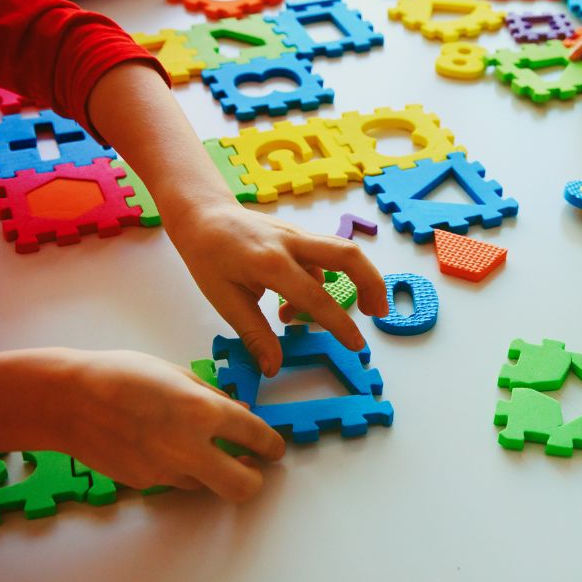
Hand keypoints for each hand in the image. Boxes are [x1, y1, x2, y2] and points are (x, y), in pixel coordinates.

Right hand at [36, 348, 284, 501]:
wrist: (67, 400)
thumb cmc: (121, 375)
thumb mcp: (177, 374)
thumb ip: (213, 397)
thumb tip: (241, 411)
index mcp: (203, 412)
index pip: (257, 437)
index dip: (273, 445)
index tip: (275, 448)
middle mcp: (189, 448)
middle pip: (244, 486)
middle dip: (255, 479)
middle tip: (253, 467)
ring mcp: (166, 471)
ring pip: (207, 485)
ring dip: (212, 472)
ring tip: (197, 447)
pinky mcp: (145, 484)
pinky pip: (175, 482)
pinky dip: (179, 470)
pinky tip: (161, 447)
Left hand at [162, 202, 388, 376]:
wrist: (203, 214)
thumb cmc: (208, 257)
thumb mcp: (225, 300)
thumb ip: (255, 334)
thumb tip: (273, 367)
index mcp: (271, 263)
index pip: (315, 297)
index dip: (339, 324)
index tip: (356, 345)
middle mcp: (292, 244)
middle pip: (348, 256)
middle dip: (372, 284)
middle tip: (378, 314)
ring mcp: (299, 236)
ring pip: (343, 251)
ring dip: (361, 278)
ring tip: (362, 310)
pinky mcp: (300, 236)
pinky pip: (325, 257)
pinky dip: (325, 282)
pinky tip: (298, 307)